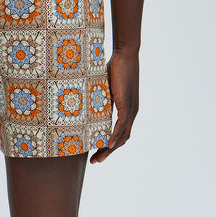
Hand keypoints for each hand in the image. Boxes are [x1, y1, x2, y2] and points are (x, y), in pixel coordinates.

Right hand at [90, 48, 138, 163]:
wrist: (126, 54)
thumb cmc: (116, 66)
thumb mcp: (105, 87)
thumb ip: (100, 97)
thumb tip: (84, 99)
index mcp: (128, 109)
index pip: (121, 134)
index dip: (110, 146)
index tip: (97, 153)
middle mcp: (132, 112)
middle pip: (122, 140)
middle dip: (108, 153)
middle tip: (95, 161)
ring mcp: (131, 109)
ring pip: (122, 136)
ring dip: (110, 149)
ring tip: (99, 158)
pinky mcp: (127, 104)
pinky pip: (121, 125)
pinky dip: (115, 137)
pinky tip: (108, 145)